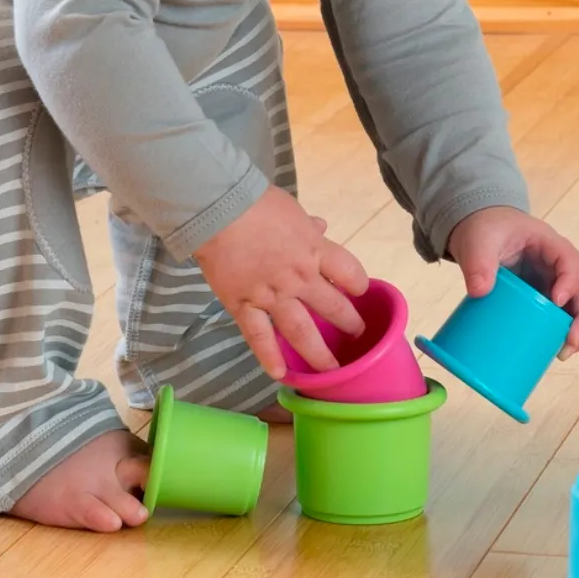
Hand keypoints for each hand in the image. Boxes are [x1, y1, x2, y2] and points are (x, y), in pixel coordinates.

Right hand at [194, 186, 368, 379]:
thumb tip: (321, 226)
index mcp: (315, 250)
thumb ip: (308, 226)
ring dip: (318, 353)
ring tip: (331, 370)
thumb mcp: (293, 210)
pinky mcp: (244, 305)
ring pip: (301, 331)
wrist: (220, 209)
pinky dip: (269, 357)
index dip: (358, 283)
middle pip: (333, 307)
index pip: (350, 273)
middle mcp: (300, 278)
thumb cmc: (257, 203)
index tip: (358, 290)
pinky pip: (259, 337)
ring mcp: (272, 296)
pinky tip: (280, 374)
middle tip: (356, 334)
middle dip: (348, 323)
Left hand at [446, 206, 578, 358]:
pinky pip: (561, 314)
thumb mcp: (479, 241)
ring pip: (577, 304)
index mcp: (548, 243)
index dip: (569, 281)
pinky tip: (554, 351)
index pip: (570, 260)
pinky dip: (562, 332)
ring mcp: (552, 280)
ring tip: (563, 353)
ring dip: (578, 329)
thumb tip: (479, 292)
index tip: (556, 302)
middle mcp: (557, 264)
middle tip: (571, 341)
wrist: (479, 230)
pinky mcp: (543, 295)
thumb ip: (478, 262)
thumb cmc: (484, 229)